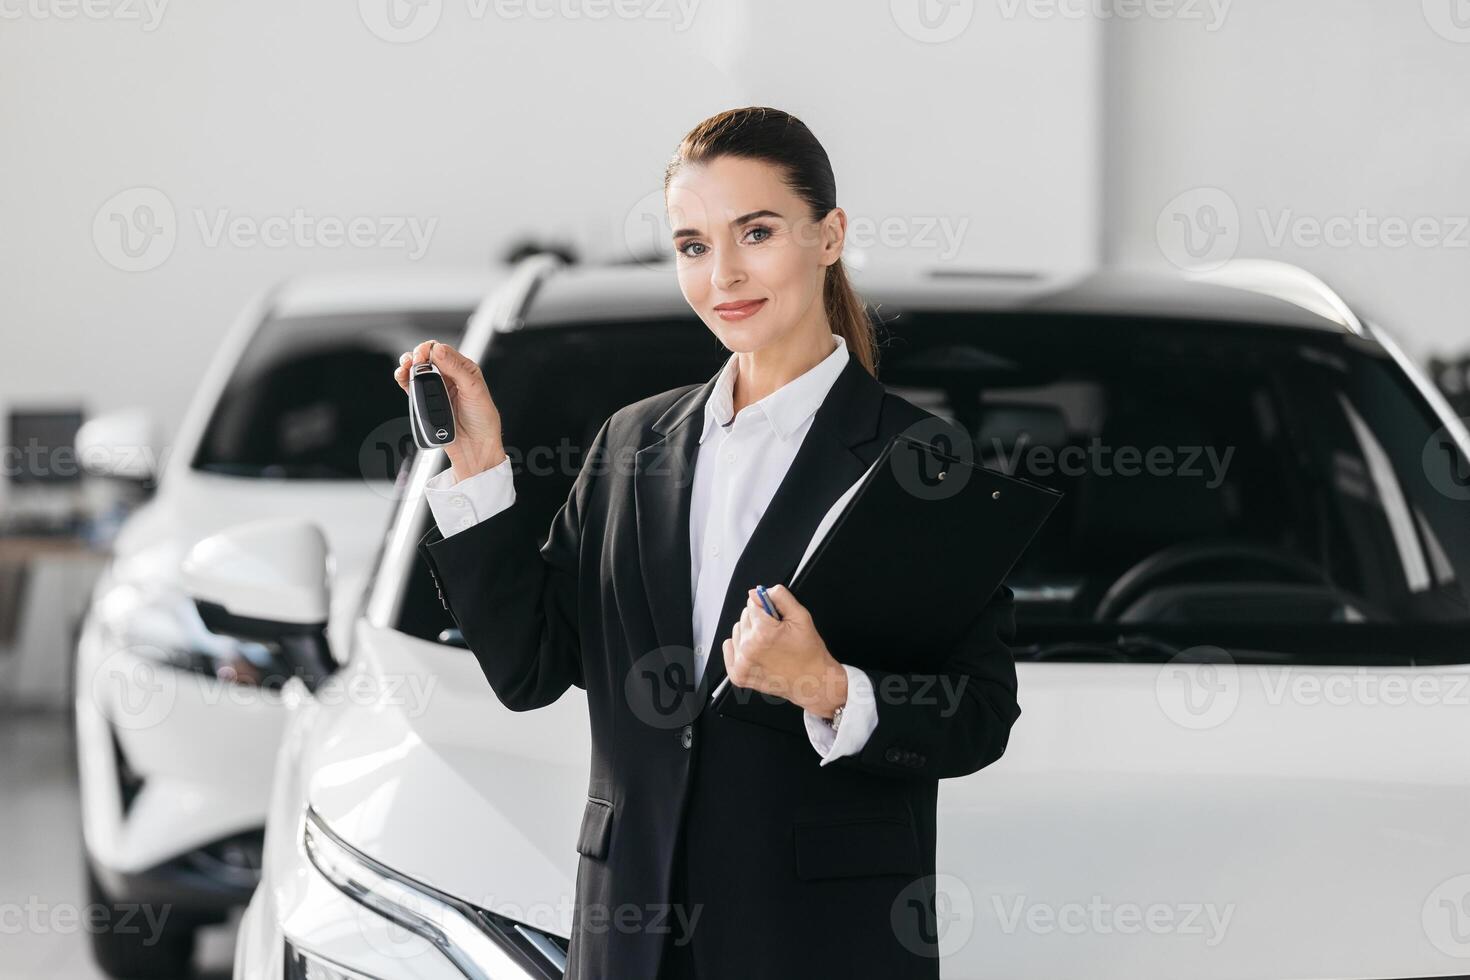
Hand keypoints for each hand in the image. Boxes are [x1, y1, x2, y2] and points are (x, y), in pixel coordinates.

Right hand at [394, 339, 505, 481]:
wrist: (475, 447)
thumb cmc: (483, 420)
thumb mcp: (474, 389)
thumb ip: (456, 369)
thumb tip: (439, 350)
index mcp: (464, 370)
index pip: (443, 350)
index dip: (431, 349)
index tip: (425, 356)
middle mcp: (449, 377)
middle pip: (426, 357)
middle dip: (416, 355)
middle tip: (414, 362)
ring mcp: (436, 389)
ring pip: (416, 370)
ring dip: (407, 365)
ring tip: (405, 367)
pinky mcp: (426, 402)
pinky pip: (411, 386)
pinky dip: (403, 379)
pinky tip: (402, 376)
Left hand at [722, 585, 847, 717]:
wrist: (813, 682)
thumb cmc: (809, 653)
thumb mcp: (801, 617)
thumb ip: (780, 598)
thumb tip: (758, 592)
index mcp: (764, 632)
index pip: (753, 603)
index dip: (767, 609)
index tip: (776, 620)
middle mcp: (749, 648)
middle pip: (744, 617)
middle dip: (759, 621)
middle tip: (776, 634)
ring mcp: (742, 663)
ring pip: (737, 631)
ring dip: (749, 633)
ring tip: (767, 644)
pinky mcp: (738, 675)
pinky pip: (729, 648)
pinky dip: (739, 646)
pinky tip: (755, 651)